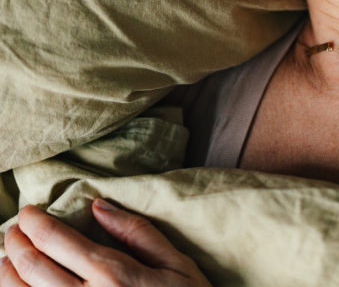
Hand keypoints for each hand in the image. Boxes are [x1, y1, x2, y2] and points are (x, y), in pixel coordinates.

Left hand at [1, 201, 211, 285]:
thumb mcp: (176, 263)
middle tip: (12, 230)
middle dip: (16, 244)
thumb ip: (137, 233)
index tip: (28, 211)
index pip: (59, 241)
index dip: (36, 223)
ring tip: (4, 261)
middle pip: (33, 269)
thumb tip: (99, 206)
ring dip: (6, 277)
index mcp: (113, 275)